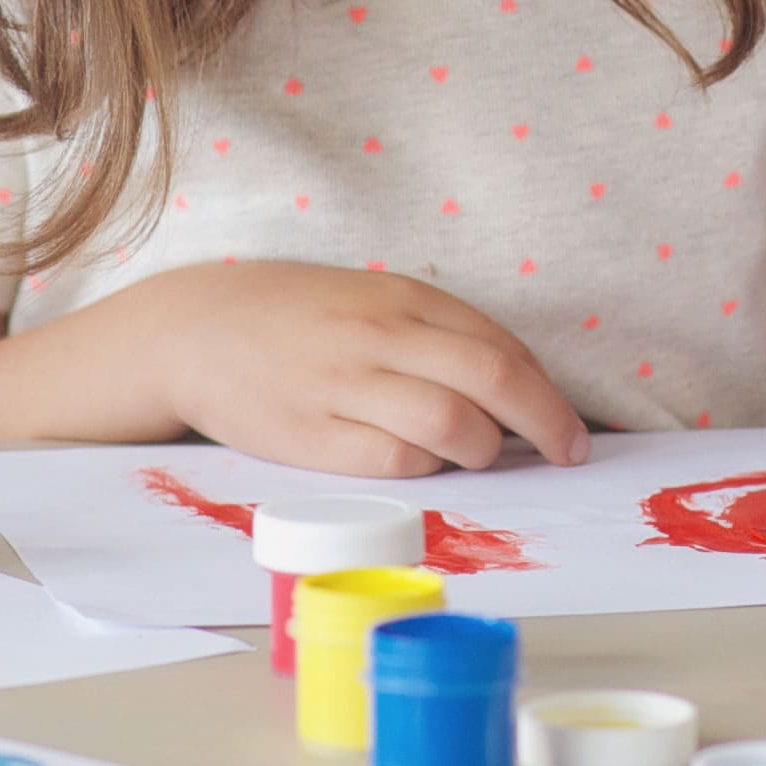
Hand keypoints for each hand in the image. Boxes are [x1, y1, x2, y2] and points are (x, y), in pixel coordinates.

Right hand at [84, 262, 591, 475]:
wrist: (197, 329)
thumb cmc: (296, 317)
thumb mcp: (371, 299)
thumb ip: (435, 333)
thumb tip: (511, 386)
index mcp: (402, 297)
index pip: (499, 345)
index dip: (547, 392)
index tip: (569, 426)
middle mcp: (381, 335)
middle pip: (491, 378)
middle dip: (544, 422)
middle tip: (568, 452)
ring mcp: (347, 385)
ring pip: (450, 422)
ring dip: (483, 448)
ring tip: (484, 457)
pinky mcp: (314, 435)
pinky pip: (395, 460)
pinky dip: (426, 468)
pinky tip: (427, 464)